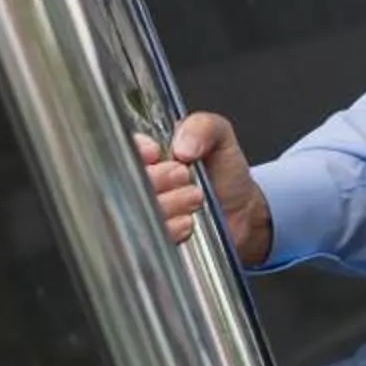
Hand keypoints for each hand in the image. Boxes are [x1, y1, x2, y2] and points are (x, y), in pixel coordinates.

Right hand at [136, 112, 273, 268]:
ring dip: (167, 204)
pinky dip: (169, 229)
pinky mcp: (152, 238)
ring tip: (194, 197)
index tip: (155, 154)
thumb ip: (203, 126)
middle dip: (156, 178)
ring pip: (136, 210)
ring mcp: (143, 211)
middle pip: (126, 181)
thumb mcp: (220, 137)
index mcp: (147, 153)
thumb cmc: (225, 173)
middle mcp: (140, 181)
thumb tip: (182, 145)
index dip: (136, 152)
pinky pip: (147, 237)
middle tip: (183, 175)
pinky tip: (188, 221)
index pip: (123, 148)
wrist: (242, 213)